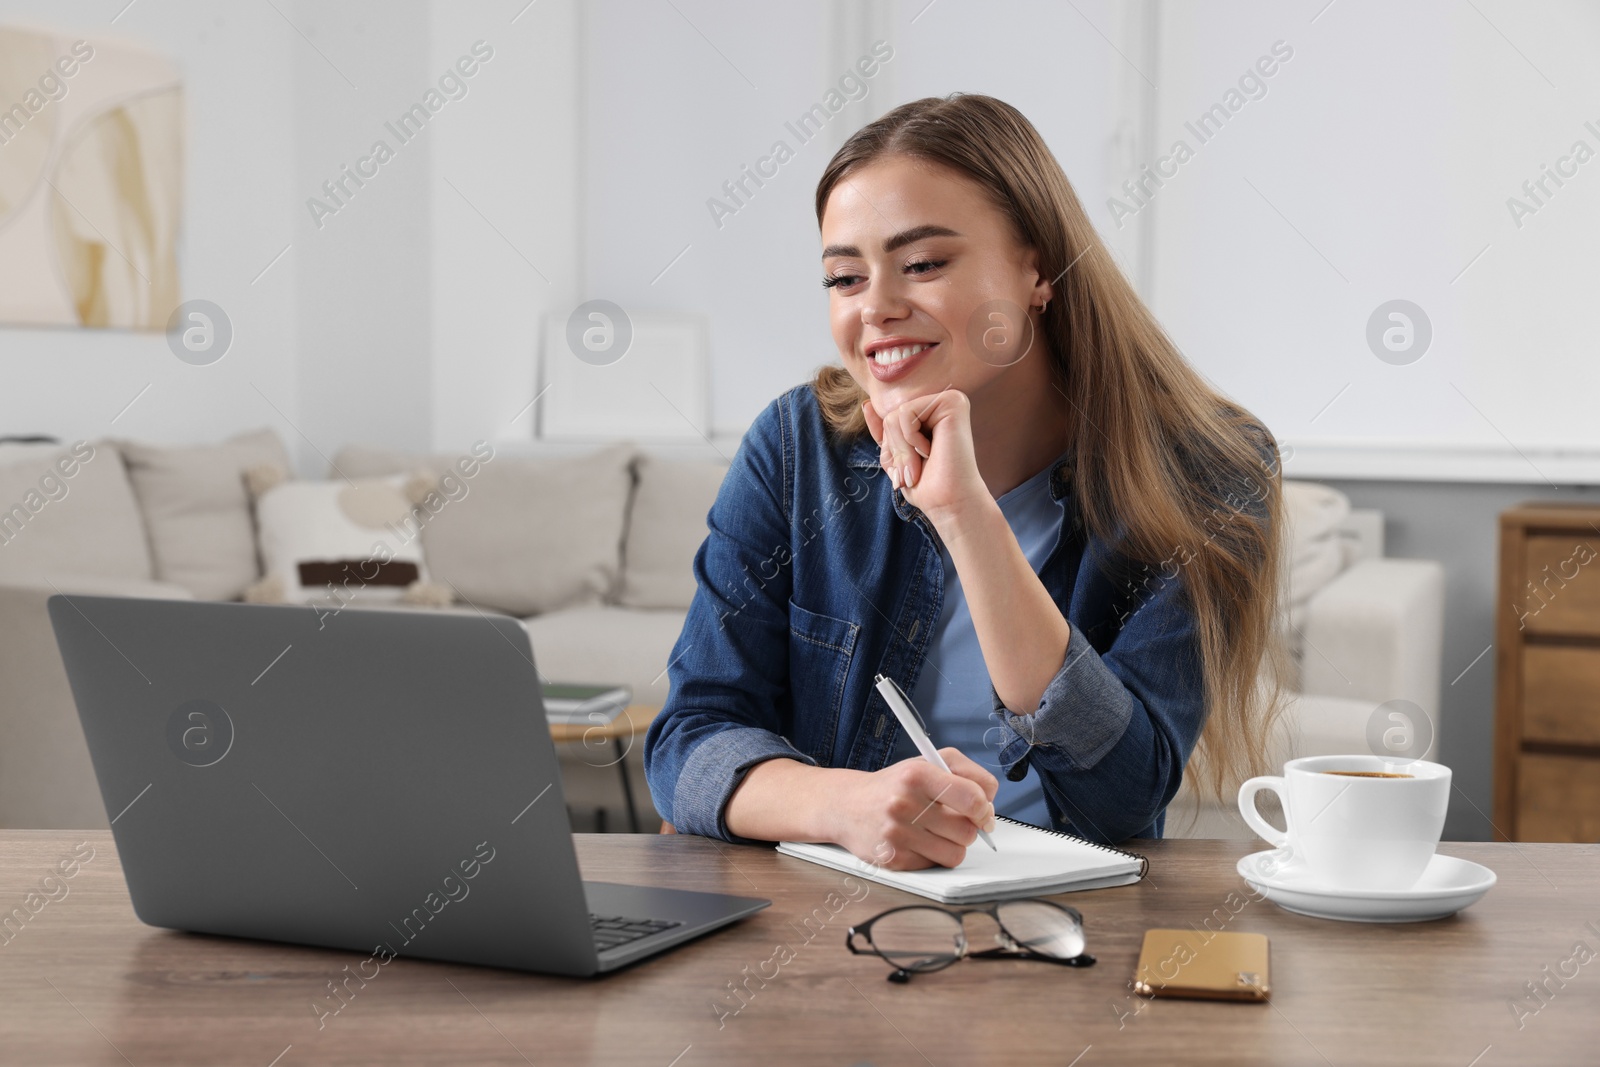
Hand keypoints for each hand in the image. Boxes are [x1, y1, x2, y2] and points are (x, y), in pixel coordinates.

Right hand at [830, 747, 998, 869]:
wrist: (847, 806)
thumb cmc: (895, 785)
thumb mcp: (929, 762)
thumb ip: (967, 773)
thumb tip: (990, 802)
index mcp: (916, 774)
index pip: (971, 797)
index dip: (985, 808)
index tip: (984, 812)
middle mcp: (903, 803)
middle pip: (967, 831)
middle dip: (967, 828)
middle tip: (952, 819)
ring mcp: (896, 834)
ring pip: (955, 853)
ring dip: (952, 844)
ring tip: (935, 831)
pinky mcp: (892, 859)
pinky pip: (935, 866)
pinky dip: (932, 856)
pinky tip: (917, 841)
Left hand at [862, 390, 988, 528]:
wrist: (948, 503)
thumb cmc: (925, 485)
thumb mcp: (896, 457)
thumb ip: (884, 431)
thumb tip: (867, 405)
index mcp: (933, 414)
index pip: (890, 420)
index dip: (892, 449)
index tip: (912, 469)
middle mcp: (944, 402)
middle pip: (891, 416)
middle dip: (896, 449)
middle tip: (916, 470)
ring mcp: (950, 398)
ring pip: (895, 415)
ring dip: (903, 449)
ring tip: (923, 462)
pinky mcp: (952, 402)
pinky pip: (905, 412)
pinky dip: (910, 439)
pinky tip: (931, 451)